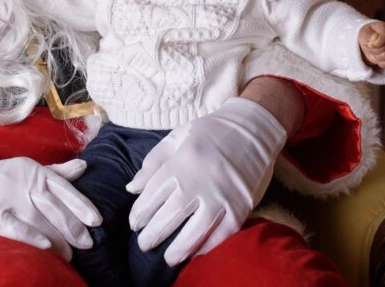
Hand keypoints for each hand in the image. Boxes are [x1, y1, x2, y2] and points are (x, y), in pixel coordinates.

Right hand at [0, 157, 100, 260]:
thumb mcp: (26, 172)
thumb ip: (56, 172)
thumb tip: (84, 165)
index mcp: (33, 170)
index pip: (63, 187)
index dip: (81, 204)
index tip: (97, 221)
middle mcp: (22, 180)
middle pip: (54, 205)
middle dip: (72, 226)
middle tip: (87, 244)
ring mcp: (6, 195)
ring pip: (38, 218)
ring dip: (57, 238)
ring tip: (70, 255)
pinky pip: (15, 226)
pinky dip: (31, 236)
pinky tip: (46, 247)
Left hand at [125, 97, 286, 265]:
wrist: (252, 127)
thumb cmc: (210, 132)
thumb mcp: (177, 137)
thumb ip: (152, 162)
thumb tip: (132, 189)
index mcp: (181, 162)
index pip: (152, 196)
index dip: (140, 214)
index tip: (135, 224)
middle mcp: (200, 181)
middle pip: (169, 216)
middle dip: (153, 234)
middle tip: (144, 244)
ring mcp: (222, 196)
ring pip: (194, 232)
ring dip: (178, 249)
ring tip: (167, 257)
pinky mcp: (240, 207)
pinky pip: (221, 235)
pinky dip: (207, 247)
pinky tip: (195, 252)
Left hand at [359, 21, 384, 68]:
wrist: (371, 42)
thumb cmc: (367, 36)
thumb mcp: (364, 34)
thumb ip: (368, 36)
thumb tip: (374, 41)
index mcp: (384, 28)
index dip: (377, 43)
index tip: (370, 45)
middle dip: (375, 51)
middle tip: (369, 48)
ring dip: (378, 57)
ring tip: (373, 53)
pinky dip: (383, 63)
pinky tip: (378, 59)